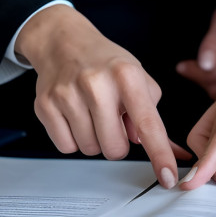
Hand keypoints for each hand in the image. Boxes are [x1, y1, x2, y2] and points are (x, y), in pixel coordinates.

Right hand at [16, 5, 189, 188]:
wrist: (65, 41)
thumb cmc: (105, 61)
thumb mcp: (137, 74)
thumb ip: (149, 109)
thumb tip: (150, 142)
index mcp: (127, 75)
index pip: (148, 123)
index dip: (159, 153)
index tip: (168, 175)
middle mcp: (97, 83)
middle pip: (114, 148)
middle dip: (116, 141)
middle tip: (112, 118)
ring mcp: (68, 94)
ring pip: (90, 149)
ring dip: (94, 139)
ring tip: (92, 112)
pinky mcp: (46, 105)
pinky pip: (66, 147)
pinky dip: (73, 138)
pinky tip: (75, 115)